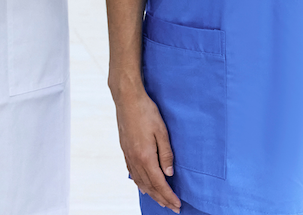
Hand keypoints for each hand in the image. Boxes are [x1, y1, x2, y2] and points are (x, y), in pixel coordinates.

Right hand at [113, 88, 180, 211]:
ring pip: (139, 181)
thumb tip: (169, 173)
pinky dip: (139, 182)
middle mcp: (135, 159)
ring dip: (151, 193)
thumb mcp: (162, 132)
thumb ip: (166, 155)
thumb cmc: (146, 112)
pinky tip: (142, 186)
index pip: (159, 183)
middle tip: (172, 208)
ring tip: (160, 200)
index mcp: (145, 156)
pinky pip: (132, 172)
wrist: (127, 99)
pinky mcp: (125, 149)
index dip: (169, 196)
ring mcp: (128, 155)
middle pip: (149, 185)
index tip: (177, 204)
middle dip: (161, 199)